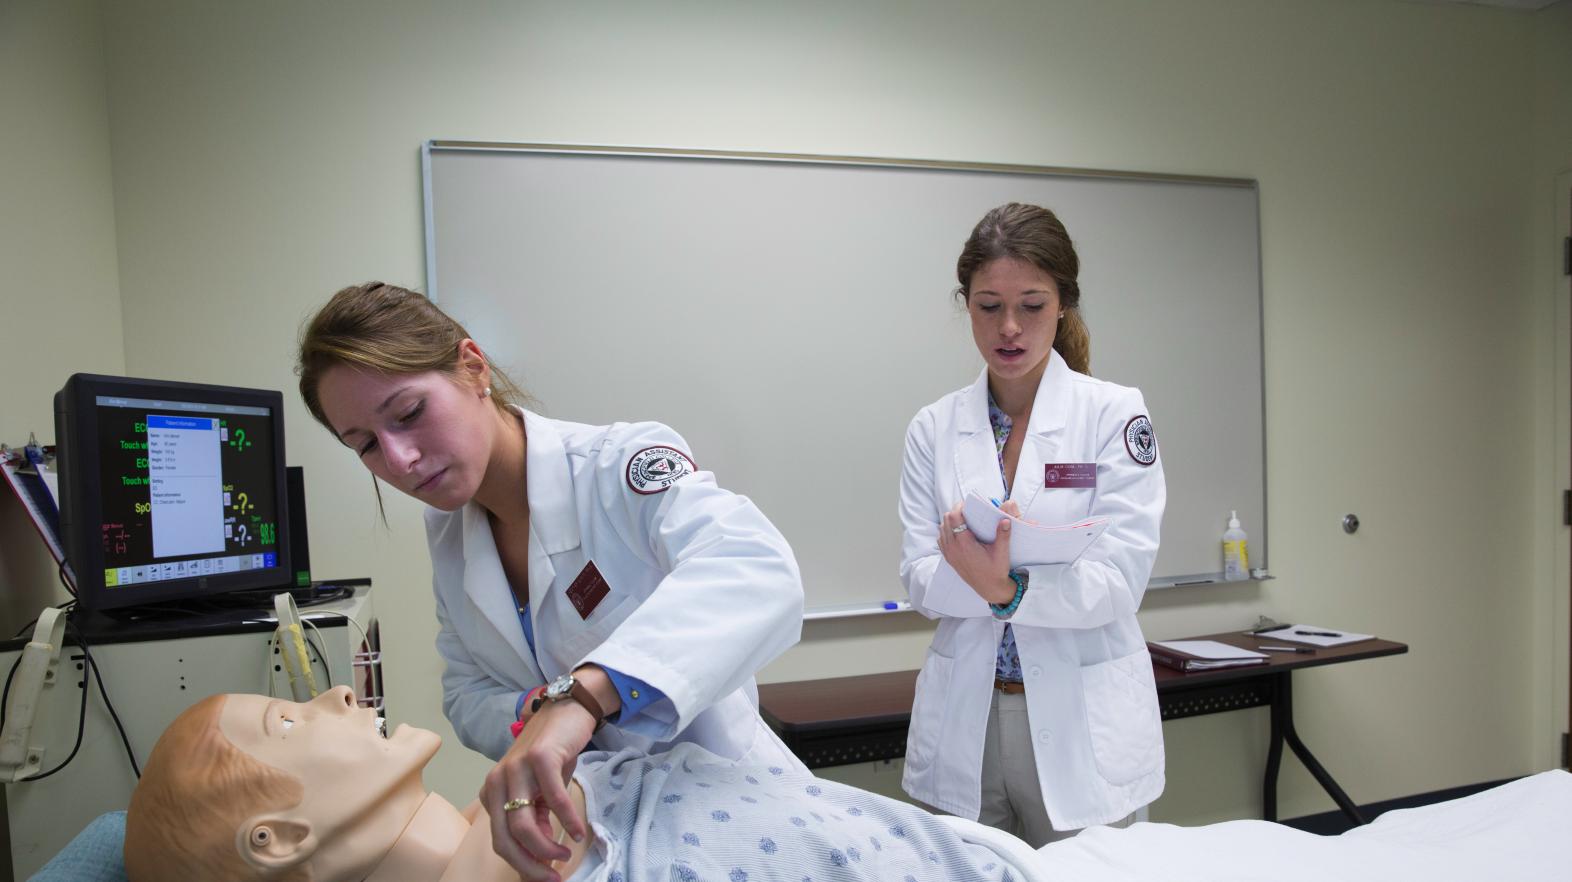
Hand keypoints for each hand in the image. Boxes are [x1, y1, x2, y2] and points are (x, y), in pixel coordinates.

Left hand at [480, 698, 595, 880]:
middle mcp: (496, 781)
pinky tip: (577, 831)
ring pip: (523, 824)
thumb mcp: (541, 792)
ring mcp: (515, 769)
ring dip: (546, 848)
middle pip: (506, 837)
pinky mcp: (539, 758)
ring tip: (564, 855)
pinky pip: (552, 799)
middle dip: (530, 864)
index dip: (522, 864)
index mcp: (492, 792)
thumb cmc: (553, 753)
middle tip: (553, 877)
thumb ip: (537, 820)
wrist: (566, 711)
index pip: (500, 839)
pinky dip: (566, 820)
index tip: (544, 877)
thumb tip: (543, 854)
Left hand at [937, 501, 1016, 604]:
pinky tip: (958, 532)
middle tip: (968, 511)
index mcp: (964, 544)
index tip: (968, 505)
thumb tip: (1005, 519)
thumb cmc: (996, 571)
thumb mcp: (1002, 552)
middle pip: (946, 520)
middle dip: (955, 512)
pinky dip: (947, 532)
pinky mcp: (949, 558)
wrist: (989, 589)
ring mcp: (949, 553)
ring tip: (964, 520)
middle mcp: (953, 548)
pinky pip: (941, 539)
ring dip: (950, 522)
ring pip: (942, 529)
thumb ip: (1003, 534)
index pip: (954, 517)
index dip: (959, 507)